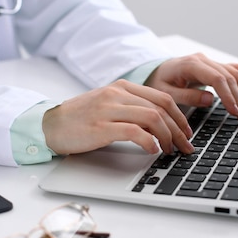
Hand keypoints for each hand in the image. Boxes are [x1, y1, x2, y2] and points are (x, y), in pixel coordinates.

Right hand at [43, 80, 194, 155]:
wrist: (50, 125)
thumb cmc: (80, 119)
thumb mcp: (109, 105)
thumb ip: (132, 109)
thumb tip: (161, 125)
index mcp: (123, 87)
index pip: (162, 97)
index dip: (180, 117)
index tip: (187, 133)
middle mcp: (117, 94)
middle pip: (162, 108)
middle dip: (179, 130)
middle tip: (186, 147)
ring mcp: (109, 108)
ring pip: (152, 118)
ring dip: (168, 137)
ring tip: (170, 151)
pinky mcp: (101, 126)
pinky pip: (135, 131)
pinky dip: (149, 142)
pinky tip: (153, 150)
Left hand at [145, 53, 237, 122]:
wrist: (155, 71)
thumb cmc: (158, 82)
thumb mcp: (165, 93)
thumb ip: (186, 96)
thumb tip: (210, 99)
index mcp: (191, 64)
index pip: (217, 79)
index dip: (229, 96)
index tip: (235, 112)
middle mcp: (203, 60)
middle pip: (229, 76)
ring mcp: (210, 61)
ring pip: (235, 73)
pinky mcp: (214, 66)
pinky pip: (235, 68)